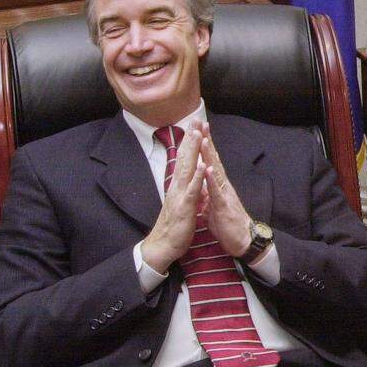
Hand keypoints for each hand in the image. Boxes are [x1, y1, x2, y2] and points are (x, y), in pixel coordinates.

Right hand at [141, 128, 204, 272]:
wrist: (163, 246)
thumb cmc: (175, 226)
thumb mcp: (184, 204)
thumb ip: (188, 190)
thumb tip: (193, 180)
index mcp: (179, 186)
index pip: (185, 159)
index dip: (190, 143)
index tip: (195, 126)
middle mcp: (177, 186)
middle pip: (185, 158)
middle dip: (191, 139)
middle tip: (196, 119)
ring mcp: (180, 195)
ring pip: (188, 169)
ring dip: (193, 151)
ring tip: (198, 134)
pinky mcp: (185, 207)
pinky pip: (193, 190)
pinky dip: (198, 177)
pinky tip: (203, 164)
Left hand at [195, 122, 253, 257]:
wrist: (242, 241)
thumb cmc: (228, 226)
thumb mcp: (213, 208)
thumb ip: (207, 197)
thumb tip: (201, 191)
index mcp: (218, 185)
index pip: (210, 161)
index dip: (203, 147)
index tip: (198, 130)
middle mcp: (223, 185)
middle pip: (214, 160)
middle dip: (207, 142)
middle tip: (202, 124)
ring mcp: (224, 194)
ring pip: (215, 171)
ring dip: (209, 156)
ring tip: (203, 140)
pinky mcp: (224, 205)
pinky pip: (216, 190)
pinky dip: (211, 179)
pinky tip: (207, 168)